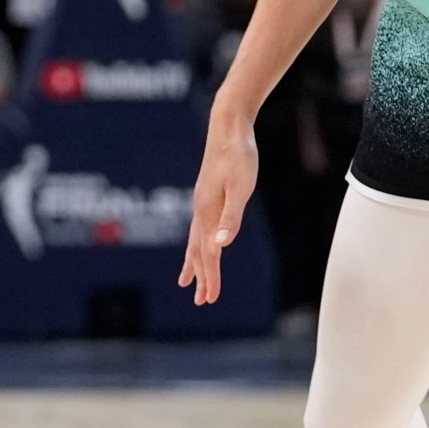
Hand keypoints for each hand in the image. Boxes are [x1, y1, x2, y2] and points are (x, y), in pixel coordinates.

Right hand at [179, 110, 258, 305]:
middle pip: (198, 251)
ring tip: (188, 280)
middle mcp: (201, 210)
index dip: (210, 277)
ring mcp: (203, 202)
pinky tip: (202, 243)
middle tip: (201, 300)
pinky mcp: (208, 195)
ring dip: (194, 263)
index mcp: (208, 212)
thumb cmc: (238, 156)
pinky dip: (197, 243)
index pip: (208, 253)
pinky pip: (199, 228)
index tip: (209, 299)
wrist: (228, 127)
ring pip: (195, 240)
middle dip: (200, 276)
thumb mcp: (240, 189)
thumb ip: (230, 218)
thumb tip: (220, 245)